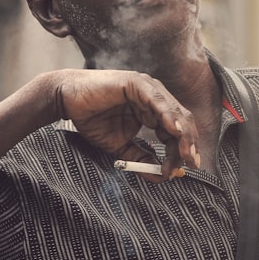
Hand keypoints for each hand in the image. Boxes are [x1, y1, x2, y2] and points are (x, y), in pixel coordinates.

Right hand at [54, 69, 200, 179]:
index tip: (179, 171)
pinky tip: (174, 130)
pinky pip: (157, 101)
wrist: (67, 101)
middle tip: (190, 163)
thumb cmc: (92, 119)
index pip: (176, 132)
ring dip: (182, 134)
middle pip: (181, 122)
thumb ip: (140, 159)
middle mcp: (155, 99)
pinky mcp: (137, 83)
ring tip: (185, 152)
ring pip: (173, 112)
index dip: (181, 151)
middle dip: (188, 144)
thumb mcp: (120, 146)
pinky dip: (167, 115)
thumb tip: (161, 176)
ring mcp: (148, 89)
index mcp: (153, 112)